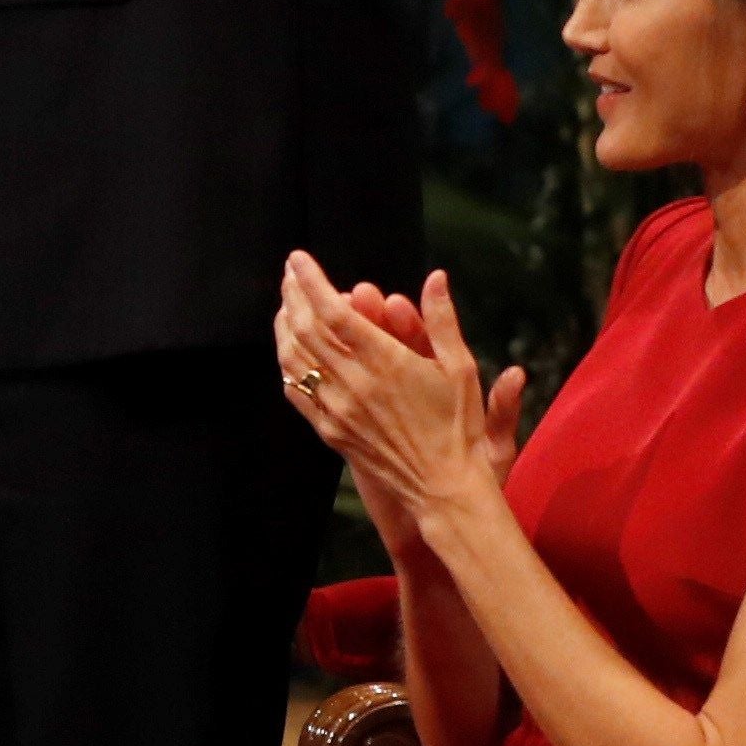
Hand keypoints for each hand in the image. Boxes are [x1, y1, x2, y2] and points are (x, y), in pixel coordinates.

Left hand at [275, 255, 518, 539]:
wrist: (442, 486)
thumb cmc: (457, 426)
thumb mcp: (460, 367)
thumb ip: (442, 319)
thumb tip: (436, 277)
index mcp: (385, 363)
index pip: (332, 312)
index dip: (311, 281)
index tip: (299, 259)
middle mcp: (354, 383)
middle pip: (305, 329)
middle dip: (293, 294)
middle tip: (291, 273)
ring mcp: (336, 409)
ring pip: (293, 358)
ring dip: (284, 326)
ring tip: (287, 305)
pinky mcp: (329, 429)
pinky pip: (296, 390)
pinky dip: (288, 363)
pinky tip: (291, 349)